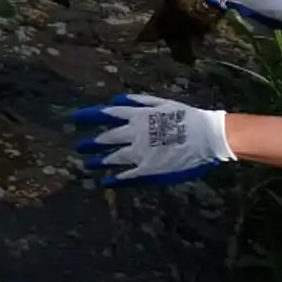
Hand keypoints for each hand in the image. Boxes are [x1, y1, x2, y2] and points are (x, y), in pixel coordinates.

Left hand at [72, 94, 234, 185]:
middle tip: (78, 146)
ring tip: (86, 164)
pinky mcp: (149, 169)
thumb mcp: (161, 103)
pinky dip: (114, 178)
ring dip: (98, 161)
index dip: (89, 116)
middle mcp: (134, 134)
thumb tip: (115, 100)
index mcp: (137, 116)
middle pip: (107, 138)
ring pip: (113, 157)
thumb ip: (138, 101)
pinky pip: (128, 175)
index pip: (107, 115)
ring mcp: (140, 153)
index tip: (74, 118)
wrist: (207, 136)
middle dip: (91, 142)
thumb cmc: (187, 117)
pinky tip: (104, 181)